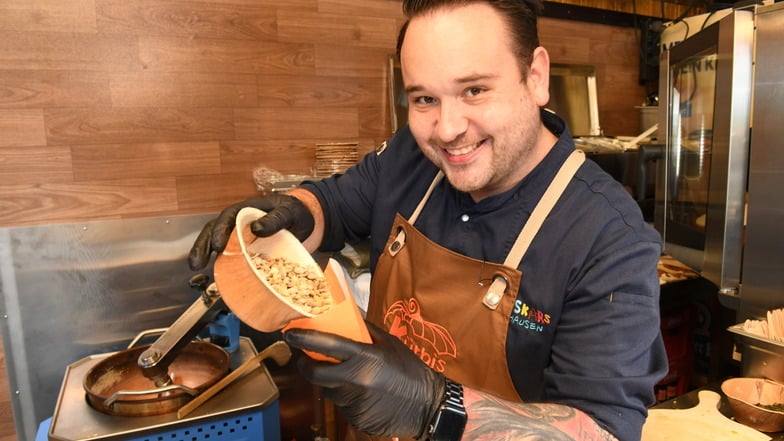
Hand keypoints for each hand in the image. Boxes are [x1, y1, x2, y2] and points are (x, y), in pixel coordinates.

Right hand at [188, 194, 313, 269]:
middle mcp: (237, 222)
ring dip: (204, 254)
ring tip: (196, 268)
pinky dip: (221, 265)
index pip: (227, 218)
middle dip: (202, 246)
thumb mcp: (288, 212)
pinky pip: (229, 255)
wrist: (303, 220)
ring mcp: (238, 236)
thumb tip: (257, 229)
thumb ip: (275, 219)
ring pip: (215, 243)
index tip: (217, 245)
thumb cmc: (294, 212)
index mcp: (245, 210)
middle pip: (213, 231)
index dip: (219, 231)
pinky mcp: (243, 249)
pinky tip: (218, 277)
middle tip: (196, 262)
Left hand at [283, 322, 446, 437]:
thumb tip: (346, 314)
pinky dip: (344, 397)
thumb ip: (365, 329)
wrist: (428, 405)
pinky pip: (340, 405)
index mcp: (365, 357)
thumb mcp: (390, 343)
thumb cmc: (410, 370)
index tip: (289, 333)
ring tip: (345, 375)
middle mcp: (356, 380)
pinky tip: (360, 393)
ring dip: (329, 381)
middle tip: (306, 358)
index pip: (326, 345)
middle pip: (314, 373)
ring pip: (327, 390)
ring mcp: (354, 402)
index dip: (304, 338)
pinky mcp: (355, 419)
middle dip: (305, 365)